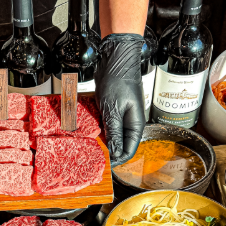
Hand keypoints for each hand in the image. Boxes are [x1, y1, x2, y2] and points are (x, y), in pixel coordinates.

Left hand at [94, 33, 144, 165]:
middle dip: (109, 152)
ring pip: (112, 136)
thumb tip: (115, 153)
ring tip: (90, 147)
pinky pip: (106, 126)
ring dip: (102, 141)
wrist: (115, 59)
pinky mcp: (112, 111)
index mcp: (136, 125)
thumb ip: (114, 133)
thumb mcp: (114, 111)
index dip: (118, 160)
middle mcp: (130, 123)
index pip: (129, 150)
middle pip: (120, 145)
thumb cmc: (118, 81)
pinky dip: (98, 130)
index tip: (105, 166)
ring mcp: (121, 117)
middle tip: (94, 158)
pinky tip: (89, 133)